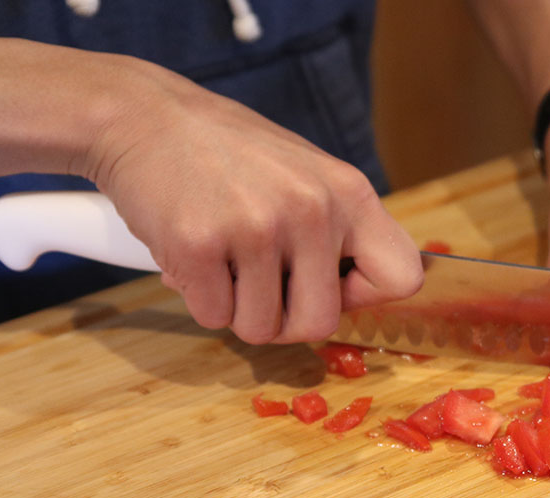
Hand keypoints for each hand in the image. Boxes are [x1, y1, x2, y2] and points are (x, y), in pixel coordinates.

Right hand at [85, 58, 422, 343]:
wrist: (145, 116)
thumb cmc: (231, 155)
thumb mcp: (308, 176)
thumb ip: (339, 232)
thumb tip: (355, 296)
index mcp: (349, 193)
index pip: (404, 276)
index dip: (365, 296)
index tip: (332, 285)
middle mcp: (311, 209)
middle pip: (320, 324)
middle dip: (286, 320)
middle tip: (260, 286)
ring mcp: (255, 227)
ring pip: (260, 329)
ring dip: (237, 308)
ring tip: (222, 258)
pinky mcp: (198, 245)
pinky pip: (212, 317)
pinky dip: (199, 299)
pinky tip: (193, 254)